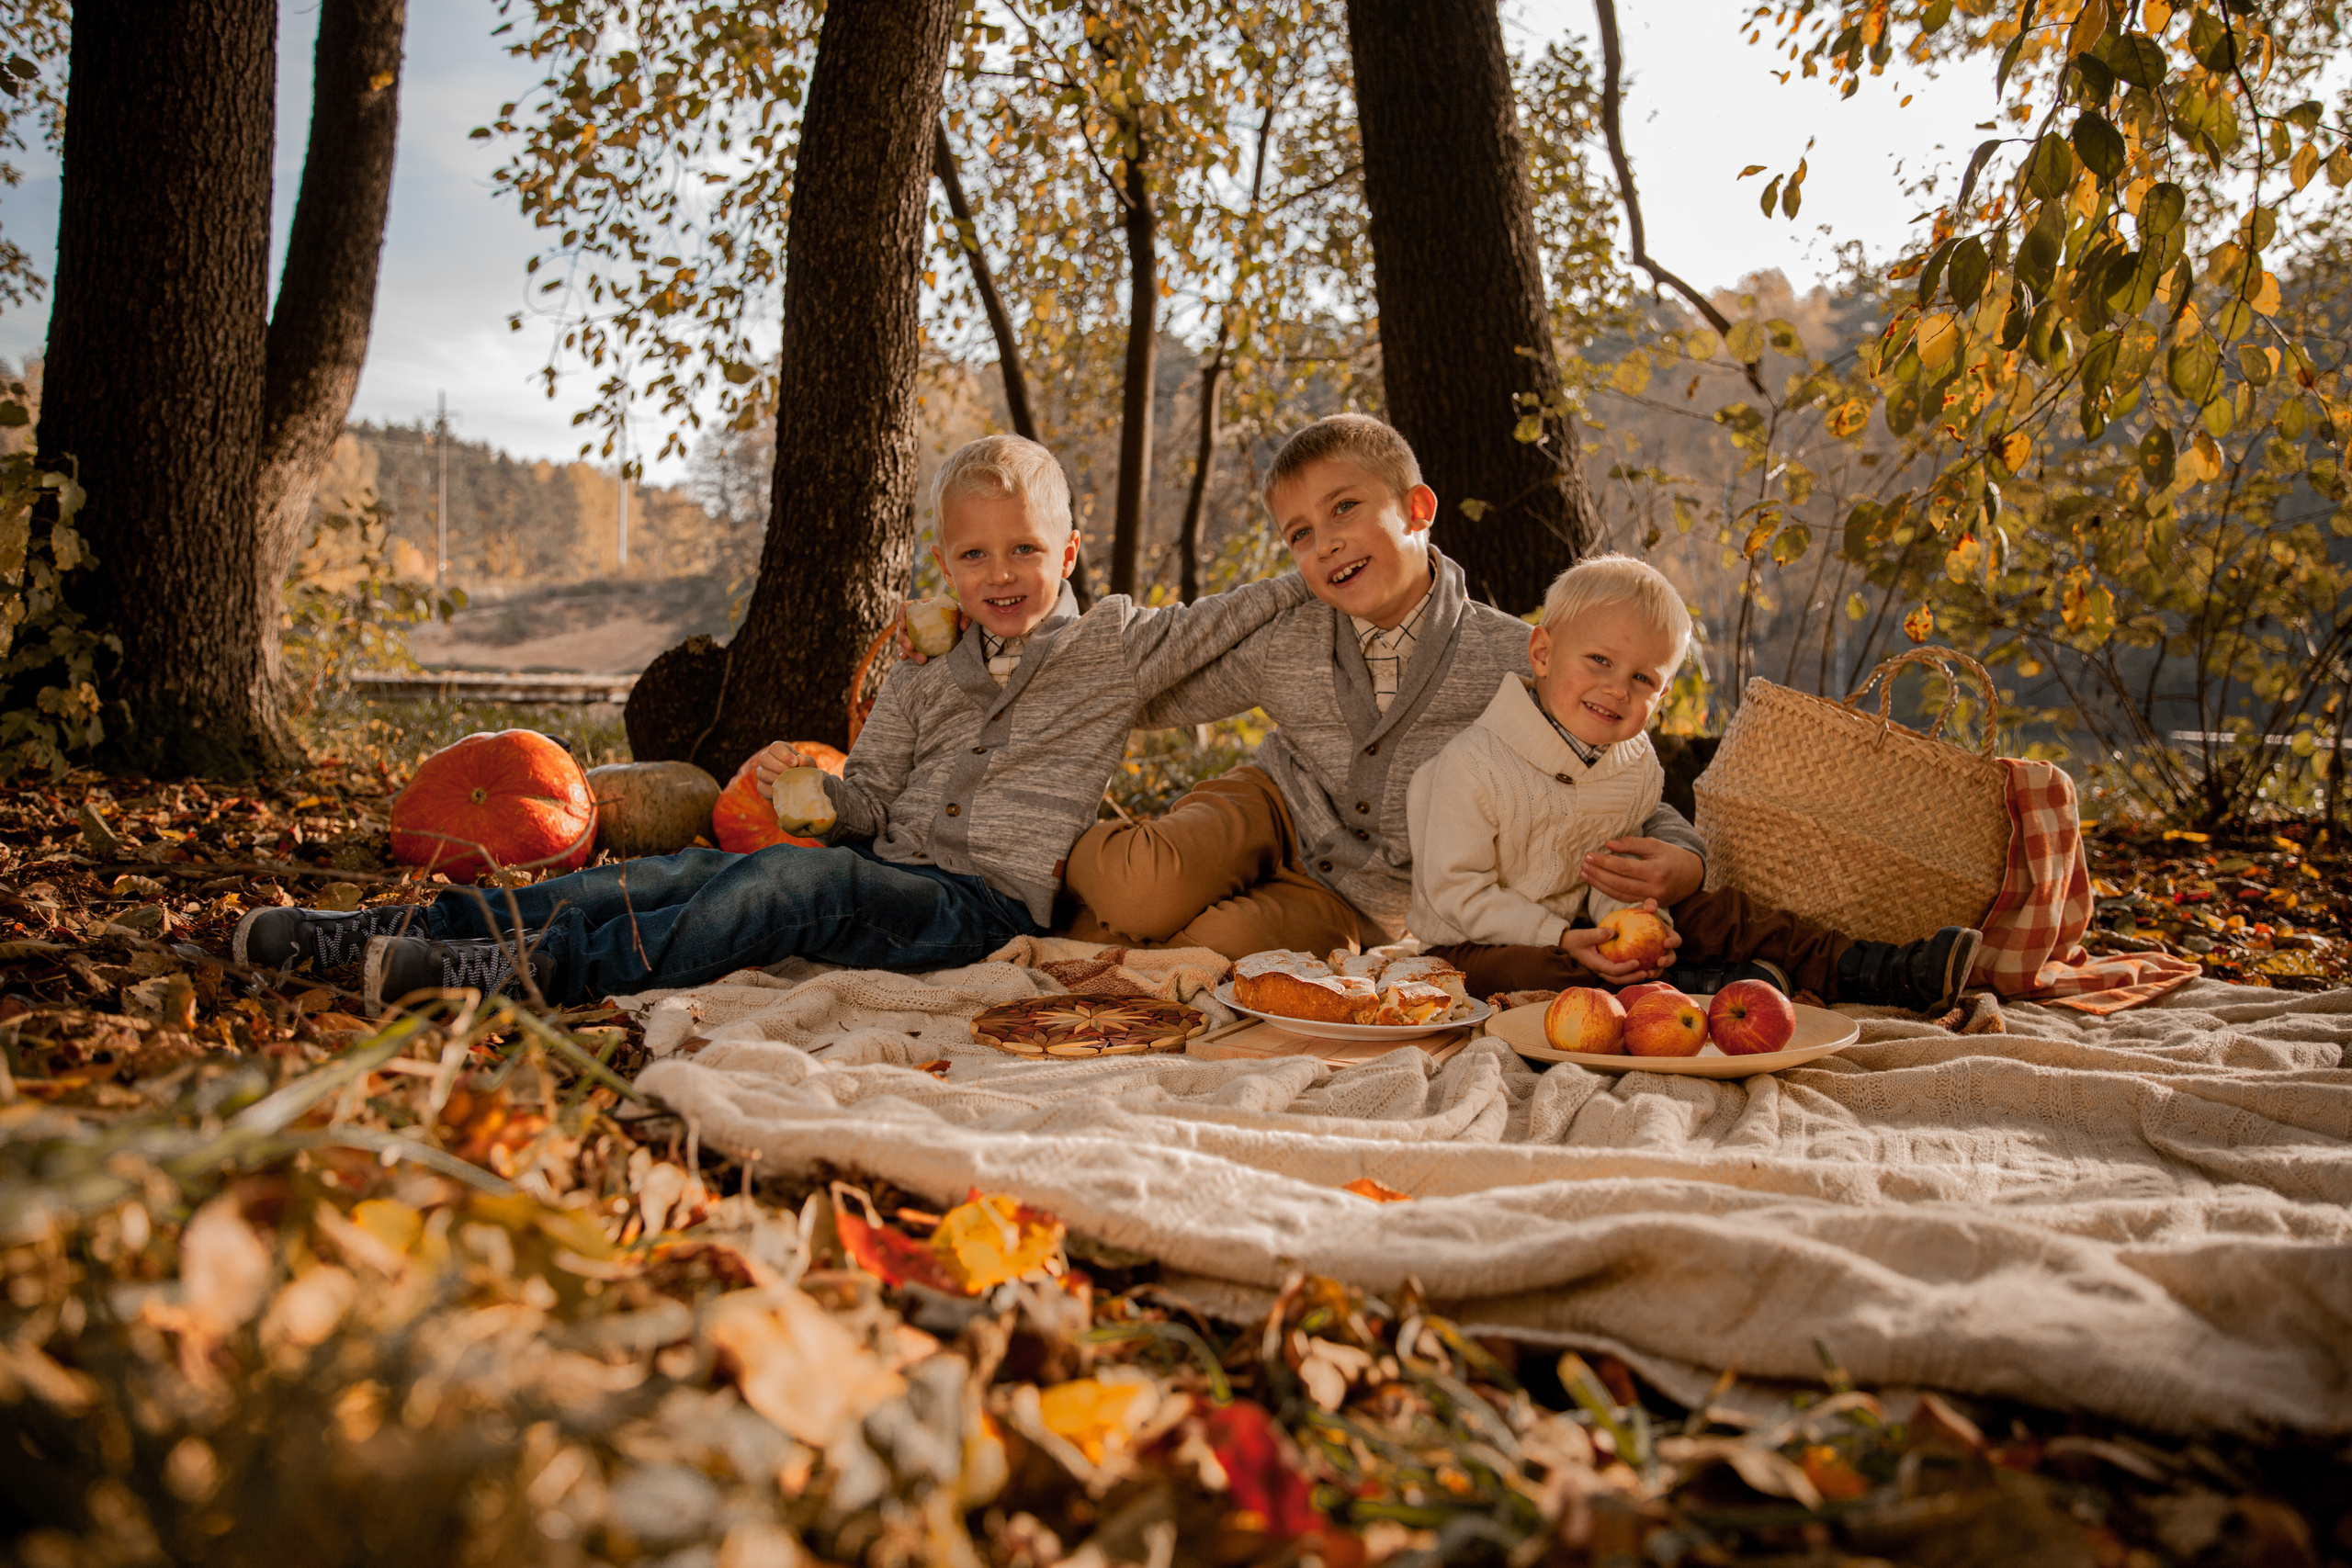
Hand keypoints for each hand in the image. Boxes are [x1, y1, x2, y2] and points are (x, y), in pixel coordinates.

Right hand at [749, 741, 804, 790]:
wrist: (802, 788)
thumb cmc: (804, 772)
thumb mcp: (809, 765)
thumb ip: (807, 761)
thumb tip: (801, 760)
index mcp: (779, 750)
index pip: (775, 747)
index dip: (784, 754)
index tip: (795, 763)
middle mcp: (767, 759)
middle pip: (764, 758)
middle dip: (778, 766)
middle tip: (790, 773)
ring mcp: (762, 773)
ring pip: (762, 773)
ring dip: (776, 778)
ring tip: (788, 782)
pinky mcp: (761, 786)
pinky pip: (762, 787)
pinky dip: (773, 790)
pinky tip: (783, 791)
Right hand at [893, 596, 970, 664]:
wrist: (958, 628)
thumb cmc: (958, 616)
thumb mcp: (962, 612)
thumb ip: (965, 615)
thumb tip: (963, 627)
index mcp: (920, 608)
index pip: (904, 608)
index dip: (900, 616)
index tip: (902, 626)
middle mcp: (912, 621)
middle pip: (901, 630)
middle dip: (903, 639)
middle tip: (911, 647)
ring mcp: (912, 634)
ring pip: (903, 643)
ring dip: (909, 651)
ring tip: (922, 660)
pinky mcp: (915, 645)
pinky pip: (907, 651)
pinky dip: (905, 655)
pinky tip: (905, 659)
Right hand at [1558, 901, 1681, 983]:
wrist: (1566, 946)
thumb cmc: (1573, 940)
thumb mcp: (1582, 935)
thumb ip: (1596, 934)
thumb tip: (1612, 931)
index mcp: (1595, 964)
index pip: (1613, 970)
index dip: (1625, 968)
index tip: (1637, 962)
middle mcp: (1600, 970)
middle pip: (1619, 979)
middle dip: (1633, 977)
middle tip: (1647, 972)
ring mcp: (1603, 970)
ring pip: (1620, 978)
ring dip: (1633, 977)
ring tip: (1648, 972)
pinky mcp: (1606, 966)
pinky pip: (1620, 972)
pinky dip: (1630, 971)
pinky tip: (1642, 965)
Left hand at [1581, 837, 1704, 906]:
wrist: (1692, 876)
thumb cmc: (1672, 856)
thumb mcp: (1655, 845)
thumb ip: (1631, 844)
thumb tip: (1608, 844)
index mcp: (1656, 871)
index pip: (1624, 868)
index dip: (1605, 863)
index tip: (1589, 856)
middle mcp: (1654, 889)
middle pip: (1619, 884)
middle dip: (1598, 875)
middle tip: (1583, 865)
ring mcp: (1651, 899)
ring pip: (1619, 895)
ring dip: (1599, 885)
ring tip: (1584, 874)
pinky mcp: (1647, 904)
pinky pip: (1624, 899)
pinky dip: (1608, 891)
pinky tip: (1597, 882)